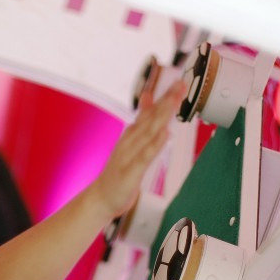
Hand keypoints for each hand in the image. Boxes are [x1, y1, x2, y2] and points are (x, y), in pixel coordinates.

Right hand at [91, 79, 185, 217]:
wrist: (100, 198)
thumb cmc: (119, 172)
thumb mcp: (131, 143)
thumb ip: (141, 122)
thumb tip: (149, 99)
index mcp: (131, 136)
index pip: (149, 113)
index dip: (163, 97)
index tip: (177, 81)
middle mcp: (130, 143)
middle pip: (150, 119)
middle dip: (166, 101)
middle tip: (179, 85)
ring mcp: (129, 156)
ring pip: (148, 133)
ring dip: (162, 116)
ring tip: (174, 102)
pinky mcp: (130, 173)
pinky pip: (144, 157)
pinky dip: (154, 144)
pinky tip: (164, 134)